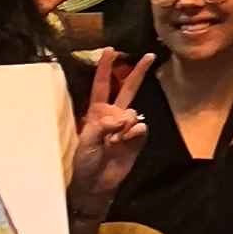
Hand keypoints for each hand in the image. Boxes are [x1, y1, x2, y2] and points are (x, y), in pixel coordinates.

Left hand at [69, 50, 152, 215]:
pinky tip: (124, 143)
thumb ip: (103, 125)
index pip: (101, 84)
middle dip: (138, 71)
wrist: (95, 184)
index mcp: (97, 111)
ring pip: (133, 112)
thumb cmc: (84, 161)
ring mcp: (127, 127)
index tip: (110, 50)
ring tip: (114, 141)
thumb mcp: (86, 140)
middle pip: (128, 88)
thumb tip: (124, 117)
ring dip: (125, 125)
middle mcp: (113, 114)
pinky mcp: (137, 139)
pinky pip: (141, 128)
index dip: (105, 67)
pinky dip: (133, 134)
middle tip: (149, 55)